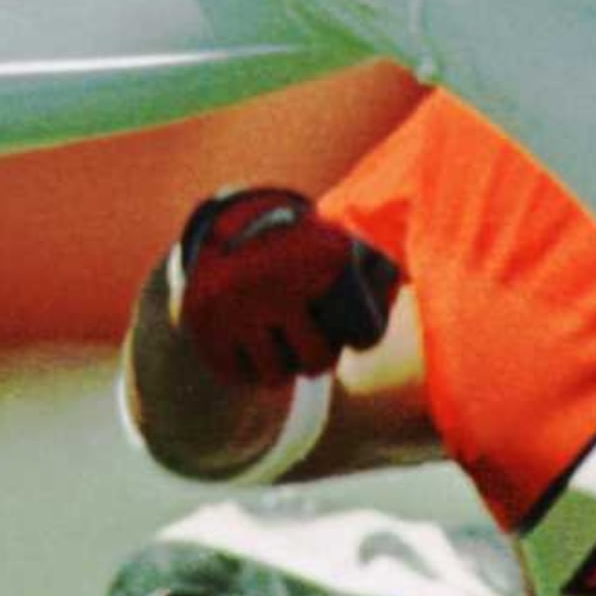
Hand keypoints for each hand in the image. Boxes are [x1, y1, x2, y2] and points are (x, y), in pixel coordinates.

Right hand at [168, 186, 402, 385]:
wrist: (231, 220)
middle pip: (315, 362)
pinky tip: (251, 353)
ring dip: (280, 369)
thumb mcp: (343, 244)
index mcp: (325, 259)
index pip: (365, 332)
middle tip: (312, 349)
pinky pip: (233, 373)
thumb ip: (381, 274)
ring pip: (273, 375)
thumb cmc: (302, 245)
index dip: (363, 337)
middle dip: (317, 359)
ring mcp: (239, 303)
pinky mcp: (204, 319)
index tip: (354, 332)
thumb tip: (391, 314)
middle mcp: (279, 281)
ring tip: (281, 351)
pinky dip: (243, 371)